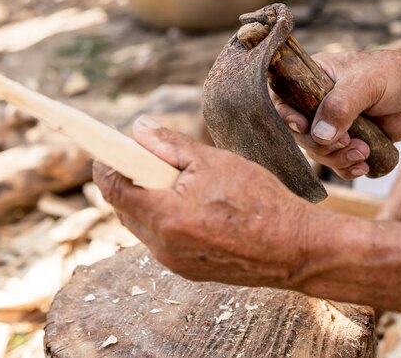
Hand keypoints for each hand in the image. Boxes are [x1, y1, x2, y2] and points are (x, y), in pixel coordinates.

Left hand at [93, 116, 317, 288]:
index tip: (107, 151)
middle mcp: (163, 245)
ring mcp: (174, 262)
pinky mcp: (186, 270)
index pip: (113, 189)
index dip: (105, 165)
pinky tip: (192, 205)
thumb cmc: (261, 202)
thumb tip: (139, 130)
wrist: (295, 249)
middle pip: (124, 208)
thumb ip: (170, 145)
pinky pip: (161, 239)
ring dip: (148, 200)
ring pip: (142, 225)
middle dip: (130, 180)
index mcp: (165, 216)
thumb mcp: (214, 161)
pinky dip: (165, 218)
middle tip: (150, 159)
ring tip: (179, 182)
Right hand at [272, 49, 400, 178]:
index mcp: (311, 80)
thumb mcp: (365, 83)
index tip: (303, 128)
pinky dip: (347, 168)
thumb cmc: (393, 75)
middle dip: (322, 145)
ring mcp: (331, 125)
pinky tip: (363, 165)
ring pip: (318, 152)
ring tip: (363, 152)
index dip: (286, 117)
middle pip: (300, 134)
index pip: (282, 100)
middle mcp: (315, 104)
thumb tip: (319, 136)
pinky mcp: (347, 142)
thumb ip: (340, 106)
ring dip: (338, 158)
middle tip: (347, 141)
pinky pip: (336, 163)